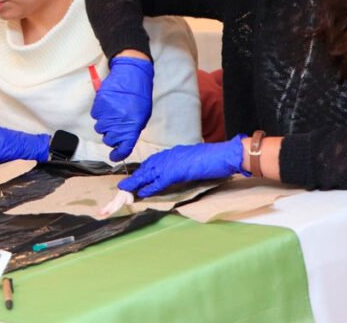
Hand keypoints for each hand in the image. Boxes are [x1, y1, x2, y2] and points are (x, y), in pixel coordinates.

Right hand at [91, 57, 153, 161]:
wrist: (131, 75)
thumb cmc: (139, 95)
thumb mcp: (142, 115)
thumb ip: (133, 129)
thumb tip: (124, 140)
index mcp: (133, 126)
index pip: (124, 147)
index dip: (118, 154)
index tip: (114, 156)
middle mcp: (119, 122)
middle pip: (108, 140)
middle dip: (111, 137)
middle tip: (115, 128)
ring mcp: (107, 114)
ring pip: (100, 128)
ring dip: (105, 124)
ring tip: (112, 113)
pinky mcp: (99, 105)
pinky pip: (95, 115)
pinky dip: (100, 113)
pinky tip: (108, 105)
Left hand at [118, 136, 244, 197]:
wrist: (224, 154)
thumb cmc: (213, 158)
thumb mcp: (192, 161)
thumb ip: (182, 165)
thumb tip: (177, 172)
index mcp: (172, 153)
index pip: (152, 163)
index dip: (142, 172)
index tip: (133, 179)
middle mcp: (168, 156)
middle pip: (146, 168)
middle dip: (134, 178)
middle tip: (122, 187)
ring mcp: (171, 162)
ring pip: (148, 173)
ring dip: (136, 183)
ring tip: (124, 191)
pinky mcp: (176, 171)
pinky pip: (159, 181)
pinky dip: (149, 187)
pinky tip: (142, 193)